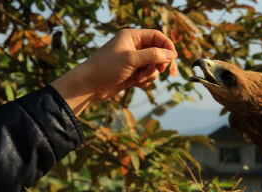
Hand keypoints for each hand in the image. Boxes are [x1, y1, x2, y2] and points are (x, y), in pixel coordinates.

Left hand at [51, 29, 177, 115]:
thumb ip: (153, 55)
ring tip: (139, 78)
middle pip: (157, 52)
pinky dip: (144, 81)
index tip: (173, 58)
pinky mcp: (130, 75)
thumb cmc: (106, 67)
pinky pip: (146, 76)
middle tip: (161, 70)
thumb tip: (171, 55)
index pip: (157, 36)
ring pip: (153, 66)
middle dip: (160, 63)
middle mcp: (133, 47)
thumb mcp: (131, 59)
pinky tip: (135, 84)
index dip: (167, 46)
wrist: (88, 85)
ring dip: (150, 74)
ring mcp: (132, 62)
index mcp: (132, 37)